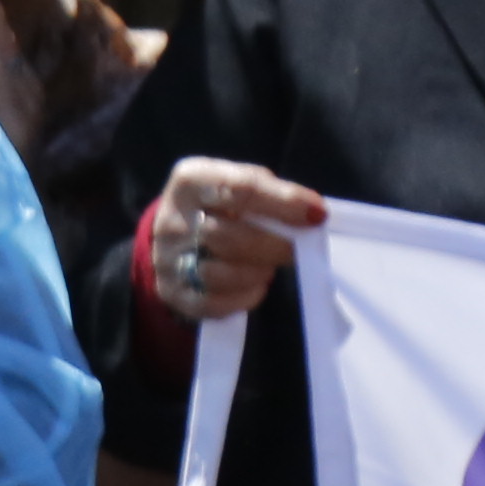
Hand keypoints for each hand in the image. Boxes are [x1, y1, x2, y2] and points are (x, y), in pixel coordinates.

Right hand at [148, 157, 321, 320]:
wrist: (177, 234)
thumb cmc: (221, 204)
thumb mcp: (237, 182)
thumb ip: (270, 193)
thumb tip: (312, 215)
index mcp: (191, 181)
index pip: (240, 189)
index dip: (283, 202)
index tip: (317, 215)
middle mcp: (171, 219)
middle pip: (227, 237)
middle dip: (273, 247)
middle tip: (296, 250)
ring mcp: (167, 258)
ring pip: (219, 274)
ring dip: (256, 274)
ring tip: (265, 267)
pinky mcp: (170, 292)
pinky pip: (211, 304)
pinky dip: (243, 298)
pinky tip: (253, 287)